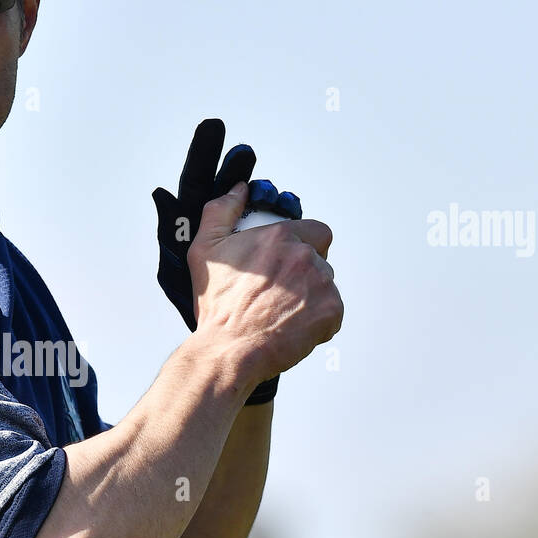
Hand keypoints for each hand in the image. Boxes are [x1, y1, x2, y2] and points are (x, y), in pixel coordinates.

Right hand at [153, 119, 306, 402]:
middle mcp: (304, 255)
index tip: (286, 263)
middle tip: (280, 293)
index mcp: (279, 236)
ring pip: (326, 285)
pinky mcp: (331, 312)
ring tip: (283, 314)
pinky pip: (333, 313)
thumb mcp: (205, 250)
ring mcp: (321, 284)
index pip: (315, 231)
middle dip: (304, 273)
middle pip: (320, 259)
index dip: (303, 245)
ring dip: (311, 297)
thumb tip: (239, 189)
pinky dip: (319, 322)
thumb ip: (222, 211)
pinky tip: (293, 329)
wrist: (228, 349)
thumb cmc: (217, 305)